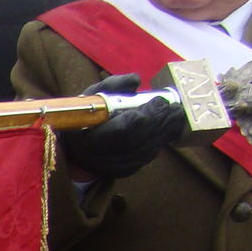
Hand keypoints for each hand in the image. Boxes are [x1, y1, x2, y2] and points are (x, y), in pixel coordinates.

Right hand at [59, 74, 186, 180]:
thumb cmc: (84, 119)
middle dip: (161, 120)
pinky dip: (160, 140)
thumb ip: (113, 85)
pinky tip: (167, 128)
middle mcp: (104, 155)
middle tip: (174, 107)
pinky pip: (149, 154)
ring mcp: (117, 165)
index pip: (124, 128)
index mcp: (90, 136)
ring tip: (175, 115)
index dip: (145, 114)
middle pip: (142, 137)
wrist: (76, 151)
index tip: (158, 100)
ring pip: (149, 147)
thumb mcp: (91, 98)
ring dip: (165, 130)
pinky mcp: (127, 170)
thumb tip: (136, 80)